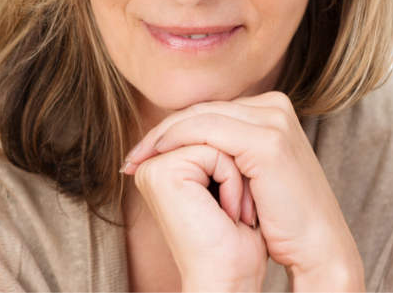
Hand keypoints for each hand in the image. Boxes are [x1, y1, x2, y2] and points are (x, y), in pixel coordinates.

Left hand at [122, 92, 364, 291]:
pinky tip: (157, 156)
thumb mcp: (252, 175)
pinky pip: (207, 130)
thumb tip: (189, 146)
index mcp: (273, 109)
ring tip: (138, 158)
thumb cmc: (282, 219)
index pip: (212, 110)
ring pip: (201, 116)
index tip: (144, 151)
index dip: (176, 127)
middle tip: (133, 155)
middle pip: (204, 109)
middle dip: (164, 131)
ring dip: (164, 136)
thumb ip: (230, 150)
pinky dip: (177, 140)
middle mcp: (275, 106)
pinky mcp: (268, 140)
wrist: (319, 249)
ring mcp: (274, 119)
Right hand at [126, 142, 267, 290]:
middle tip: (238, 211)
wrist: (233, 280)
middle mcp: (155, 161)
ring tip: (236, 213)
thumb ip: (222, 147)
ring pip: (214, 136)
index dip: (235, 157)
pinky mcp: (163, 172)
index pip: (210, 128)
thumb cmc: (237, 239)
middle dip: (234, 166)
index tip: (236, 204)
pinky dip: (233, 182)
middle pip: (211, 128)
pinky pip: (214, 152)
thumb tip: (233, 117)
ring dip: (236, 175)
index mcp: (165, 162)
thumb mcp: (230, 182)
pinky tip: (230, 215)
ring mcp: (155, 165)